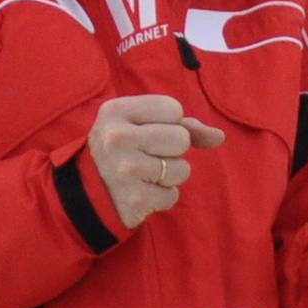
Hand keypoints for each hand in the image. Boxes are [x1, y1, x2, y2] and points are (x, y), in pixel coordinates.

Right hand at [81, 90, 224, 232]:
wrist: (88, 192)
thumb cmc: (122, 152)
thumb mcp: (140, 126)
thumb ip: (184, 125)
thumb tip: (219, 137)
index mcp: (117, 111)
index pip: (173, 109)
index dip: (169, 123)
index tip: (147, 133)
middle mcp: (118, 137)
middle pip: (181, 138)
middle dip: (172, 150)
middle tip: (147, 156)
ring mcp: (125, 169)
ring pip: (182, 169)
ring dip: (170, 176)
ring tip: (145, 175)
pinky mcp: (135, 198)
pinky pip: (173, 195)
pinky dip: (162, 196)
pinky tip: (142, 191)